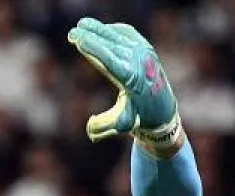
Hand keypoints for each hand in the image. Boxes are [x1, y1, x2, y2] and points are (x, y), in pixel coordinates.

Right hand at [66, 18, 179, 144]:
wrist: (162, 109)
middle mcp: (140, 63)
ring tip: (80, 26)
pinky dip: (111, 30)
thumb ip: (104, 127)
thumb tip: (90, 130)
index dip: (93, 48)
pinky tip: (98, 29)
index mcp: (133, 80)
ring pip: (118, 36)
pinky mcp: (145, 46)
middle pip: (111, 44)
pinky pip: (126, 33)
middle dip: (91, 37)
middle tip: (73, 33)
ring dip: (99, 30)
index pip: (110, 59)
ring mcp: (144, 52)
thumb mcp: (122, 124)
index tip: (78, 39)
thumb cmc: (138, 117)